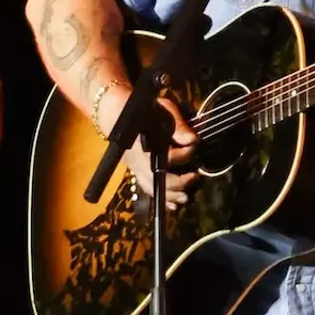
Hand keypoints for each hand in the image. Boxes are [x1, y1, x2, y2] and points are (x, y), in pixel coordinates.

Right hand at [115, 92, 198, 211]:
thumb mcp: (163, 109)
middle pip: (159, 179)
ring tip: (187, 198)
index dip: (185, 154)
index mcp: (146, 144)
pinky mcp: (137, 173)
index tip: (195, 145)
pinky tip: (174, 206)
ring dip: (171, 196)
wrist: (118, 115)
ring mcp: (136, 169)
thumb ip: (178, 125)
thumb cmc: (145, 110)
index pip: (168, 157)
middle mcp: (139, 160)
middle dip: (179, 183)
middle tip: (195, 177)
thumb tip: (193, 140)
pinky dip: (161, 200)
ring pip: (153, 189)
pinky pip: (148, 191)